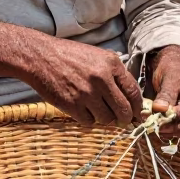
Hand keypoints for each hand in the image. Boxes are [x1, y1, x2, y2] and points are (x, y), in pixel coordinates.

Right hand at [9, 29, 143, 125]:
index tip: (138, 113)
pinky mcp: (72, 105)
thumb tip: (131, 98)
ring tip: (98, 110)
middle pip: (124, 110)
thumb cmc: (70, 56)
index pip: (133, 92)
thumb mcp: (98, 56)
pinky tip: (83, 109)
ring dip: (105, 119)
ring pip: (107, 119)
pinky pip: (89, 122)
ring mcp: (86, 93)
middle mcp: (101, 79)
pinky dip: (88, 119)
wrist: (41, 57)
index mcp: (111, 64)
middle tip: (122, 120)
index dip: (138, 107)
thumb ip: (115, 74)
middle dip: (125, 118)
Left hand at [149, 45, 179, 136]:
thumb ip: (167, 94)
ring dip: (174, 131)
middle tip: (157, 125)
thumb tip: (160, 109)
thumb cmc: (174, 71)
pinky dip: (174, 132)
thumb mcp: (170, 78)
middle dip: (176, 126)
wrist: (172, 71)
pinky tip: (161, 129)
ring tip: (157, 127)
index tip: (164, 117)